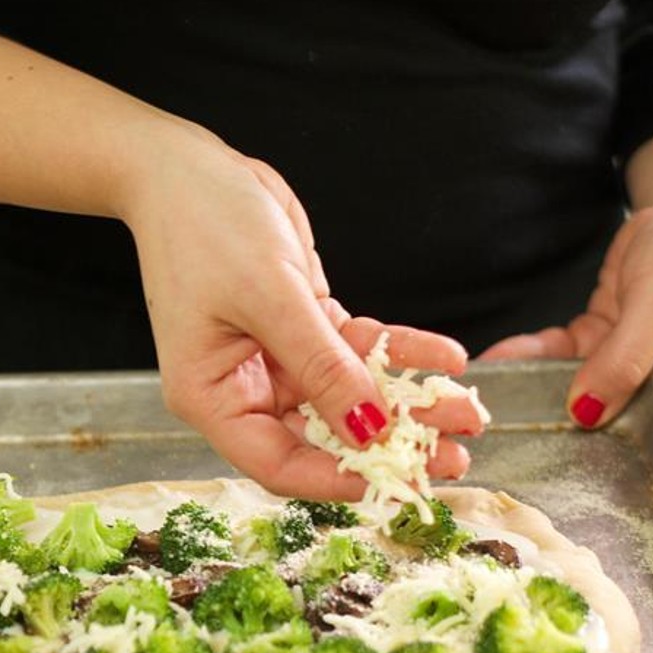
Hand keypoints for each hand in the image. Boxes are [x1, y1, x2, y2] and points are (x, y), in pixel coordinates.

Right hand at [118, 133, 480, 498]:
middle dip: (389, 446)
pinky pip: (358, 351)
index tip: (393, 482)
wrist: (187, 170)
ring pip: (349, 396)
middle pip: (322, 436)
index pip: (276, 462)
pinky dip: (400, 353)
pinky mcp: (303, 327)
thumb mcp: (269, 296)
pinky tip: (446, 357)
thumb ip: (321, 364)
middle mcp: (244, 388)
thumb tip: (370, 428)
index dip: (334, 480)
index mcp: (213, 397)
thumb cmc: (203, 227)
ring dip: (407, 403)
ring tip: (465, 410)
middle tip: (451, 457)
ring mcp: (276, 360)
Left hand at [480, 183, 652, 423]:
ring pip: (567, 380)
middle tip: (494, 415)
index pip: (633, 432)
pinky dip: (532, 352)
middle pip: (593, 411)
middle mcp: (652, 383)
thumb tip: (586, 414)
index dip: (584, 441)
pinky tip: (502, 355)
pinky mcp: (601, 337)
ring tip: (486, 386)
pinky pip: (560, 351)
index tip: (534, 441)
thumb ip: (623, 361)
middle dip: (545, 412)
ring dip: (529, 380)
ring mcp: (623, 360)